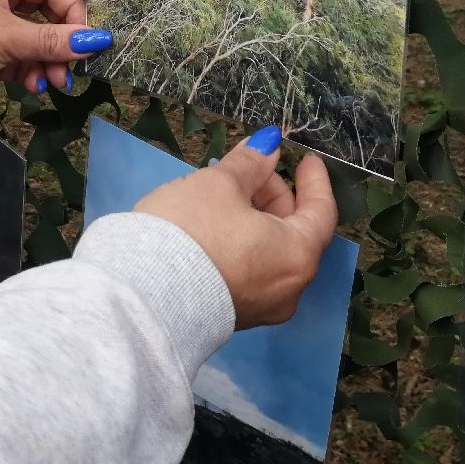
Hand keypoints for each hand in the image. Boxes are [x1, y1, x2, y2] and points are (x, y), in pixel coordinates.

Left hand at [0, 0, 111, 112]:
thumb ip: (53, 41)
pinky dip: (29, 72)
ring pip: (33, 41)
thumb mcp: (7, 38)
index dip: (72, 12)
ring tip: (54, 83)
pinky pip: (18, 59)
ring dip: (47, 62)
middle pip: (44, 16)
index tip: (86, 40)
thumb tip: (98, 40)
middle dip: (60, 44)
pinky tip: (34, 86)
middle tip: (72, 69)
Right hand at [133, 127, 337, 329]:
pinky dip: (245, 243)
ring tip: (227, 191)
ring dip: (257, 218)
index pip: (321, 212)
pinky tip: (217, 222)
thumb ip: (250, 163)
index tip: (306, 159)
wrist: (143, 295)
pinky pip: (251, 271)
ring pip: (271, 252)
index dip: (314, 181)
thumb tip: (268, 147)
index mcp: (297, 255)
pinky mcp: (232, 316)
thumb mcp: (220, 184)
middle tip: (251, 168)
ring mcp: (260, 307)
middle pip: (295, 232)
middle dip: (275, 195)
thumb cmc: (193, 231)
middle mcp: (288, 288)